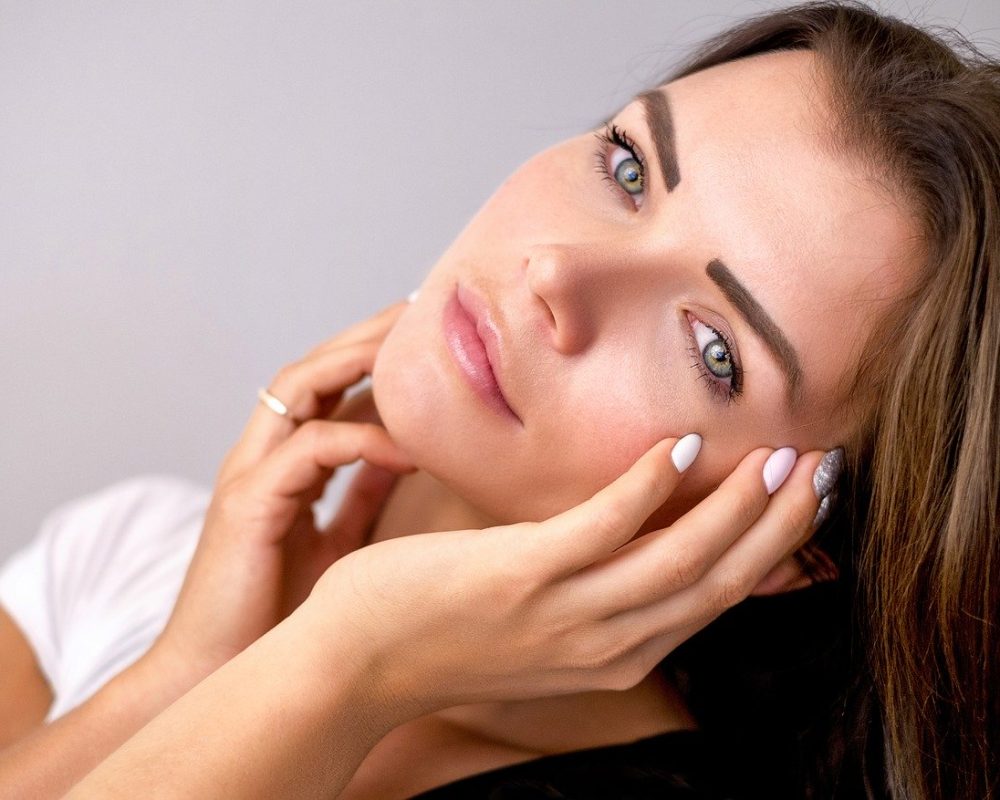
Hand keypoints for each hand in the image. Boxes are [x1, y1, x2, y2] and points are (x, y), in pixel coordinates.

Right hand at [149, 301, 416, 684]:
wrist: (217, 678)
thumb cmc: (279, 615)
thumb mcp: (336, 541)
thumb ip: (361, 495)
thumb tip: (407, 457)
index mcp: (281, 462)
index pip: (325, 385)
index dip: (370, 354)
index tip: (424, 334)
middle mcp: (260, 455)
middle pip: (312, 368)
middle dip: (366, 335)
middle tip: (421, 309)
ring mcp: (249, 475)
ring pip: (298, 387)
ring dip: (358, 360)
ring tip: (413, 346)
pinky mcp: (248, 504)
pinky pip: (309, 450)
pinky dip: (361, 439)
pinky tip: (409, 447)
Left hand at [305, 439, 825, 719]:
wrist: (357, 660)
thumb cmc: (447, 630)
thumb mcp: (543, 623)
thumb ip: (597, 587)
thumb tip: (640, 529)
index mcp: (615, 651)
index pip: (715, 600)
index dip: (771, 550)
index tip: (808, 500)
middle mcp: (605, 643)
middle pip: (717, 581)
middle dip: (779, 525)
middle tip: (822, 466)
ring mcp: (566, 614)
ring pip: (677, 559)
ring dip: (737, 505)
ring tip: (778, 455)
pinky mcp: (521, 576)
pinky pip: (602, 530)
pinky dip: (650, 488)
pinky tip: (680, 448)